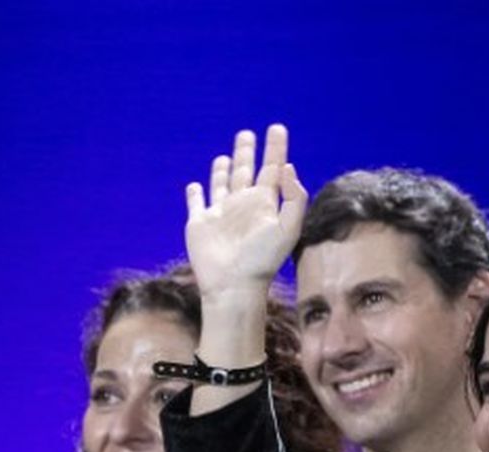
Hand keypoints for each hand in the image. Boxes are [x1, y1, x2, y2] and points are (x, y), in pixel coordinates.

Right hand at [184, 124, 306, 299]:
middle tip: (248, 133)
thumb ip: (293, 198)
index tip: (278, 128)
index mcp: (265, 204)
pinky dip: (195, 193)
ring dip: (223, 169)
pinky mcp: (200, 223)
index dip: (276, 148)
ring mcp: (221, 213)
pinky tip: (195, 185)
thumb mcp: (287, 229)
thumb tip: (287, 167)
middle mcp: (243, 205)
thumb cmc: (262, 260)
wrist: (233, 285)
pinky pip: (196, 203)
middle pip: (245, 170)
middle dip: (247, 152)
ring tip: (226, 155)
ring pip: (222, 183)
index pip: (272, 168)